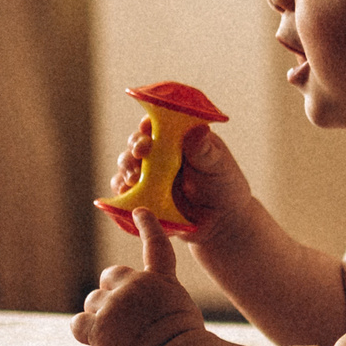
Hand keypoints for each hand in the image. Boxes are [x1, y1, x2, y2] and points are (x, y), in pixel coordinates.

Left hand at [72, 210, 207, 345]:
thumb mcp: (181, 311)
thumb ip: (158, 299)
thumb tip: (136, 311)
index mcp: (161, 281)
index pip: (155, 247)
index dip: (148, 227)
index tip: (140, 212)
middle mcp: (136, 286)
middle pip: (109, 278)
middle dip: (112, 295)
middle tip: (127, 321)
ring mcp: (116, 305)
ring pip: (92, 302)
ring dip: (101, 318)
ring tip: (122, 338)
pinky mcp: (100, 327)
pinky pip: (79, 323)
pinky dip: (86, 333)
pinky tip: (101, 343)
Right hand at [112, 121, 253, 241]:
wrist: (220, 223)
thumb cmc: (224, 187)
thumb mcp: (217, 167)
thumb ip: (205, 151)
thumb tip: (199, 130)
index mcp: (180, 137)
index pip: (160, 123)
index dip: (149, 123)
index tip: (146, 128)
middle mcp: (161, 151)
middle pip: (138, 141)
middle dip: (135, 145)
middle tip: (140, 153)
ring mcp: (150, 172)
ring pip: (128, 163)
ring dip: (126, 167)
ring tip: (133, 178)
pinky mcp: (143, 193)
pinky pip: (125, 188)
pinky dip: (121, 189)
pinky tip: (125, 192)